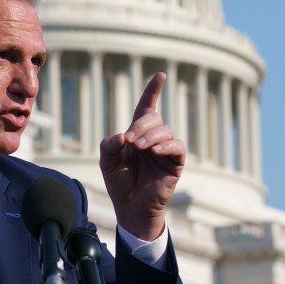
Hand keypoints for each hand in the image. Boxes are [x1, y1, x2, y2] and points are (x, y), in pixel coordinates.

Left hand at [99, 72, 184, 240]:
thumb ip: (109, 144)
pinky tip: (154, 151)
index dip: (153, 91)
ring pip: (165, 131)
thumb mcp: (107, 161)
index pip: (147, 108)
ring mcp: (166, 151)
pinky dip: (166, 145)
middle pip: (154, 118)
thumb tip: (123, 135)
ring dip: (150, 136)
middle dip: (141, 125)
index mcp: (138, 134)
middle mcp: (154, 139)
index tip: (161, 76)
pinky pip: (177, 147)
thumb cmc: (120, 183)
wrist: (129, 208)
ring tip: (139, 148)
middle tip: (129, 141)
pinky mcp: (175, 164)